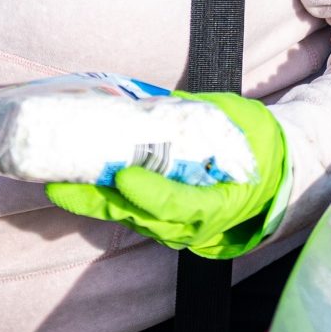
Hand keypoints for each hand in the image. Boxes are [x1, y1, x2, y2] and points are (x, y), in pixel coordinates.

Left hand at [46, 92, 287, 258]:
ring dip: (91, 201)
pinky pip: (128, 213)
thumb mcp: (240, 124)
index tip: (125, 176)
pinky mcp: (160, 221)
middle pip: (138, 217)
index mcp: (220, 202)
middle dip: (96, 202)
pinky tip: (74, 183)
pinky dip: (101, 199)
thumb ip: (203, 116)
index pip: (179, 204)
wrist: (274, 177)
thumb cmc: (258, 146)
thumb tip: (158, 105)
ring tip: (57, 180)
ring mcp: (175, 227)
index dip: (150, 194)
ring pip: (127, 217)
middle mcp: (194, 225)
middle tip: (60, 185)